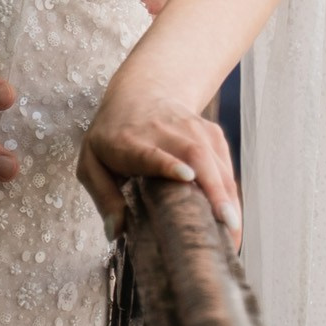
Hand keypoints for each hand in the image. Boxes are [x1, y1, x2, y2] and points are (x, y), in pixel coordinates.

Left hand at [77, 73, 239, 242]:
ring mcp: (192, 129)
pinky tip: (233, 219)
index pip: (151, 152)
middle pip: (195, 156)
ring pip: (215, 162)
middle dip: (214, 189)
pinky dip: (232, 193)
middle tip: (226, 223)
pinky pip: (226, 166)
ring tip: (233, 232)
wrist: (141, 93)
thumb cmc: (113, 136)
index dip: (169, 164)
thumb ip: (102, 195)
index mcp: (130, 141)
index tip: (186, 177)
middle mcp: (165, 131)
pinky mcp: (212, 134)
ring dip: (228, 197)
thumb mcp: (92, 162)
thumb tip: (116, 232)